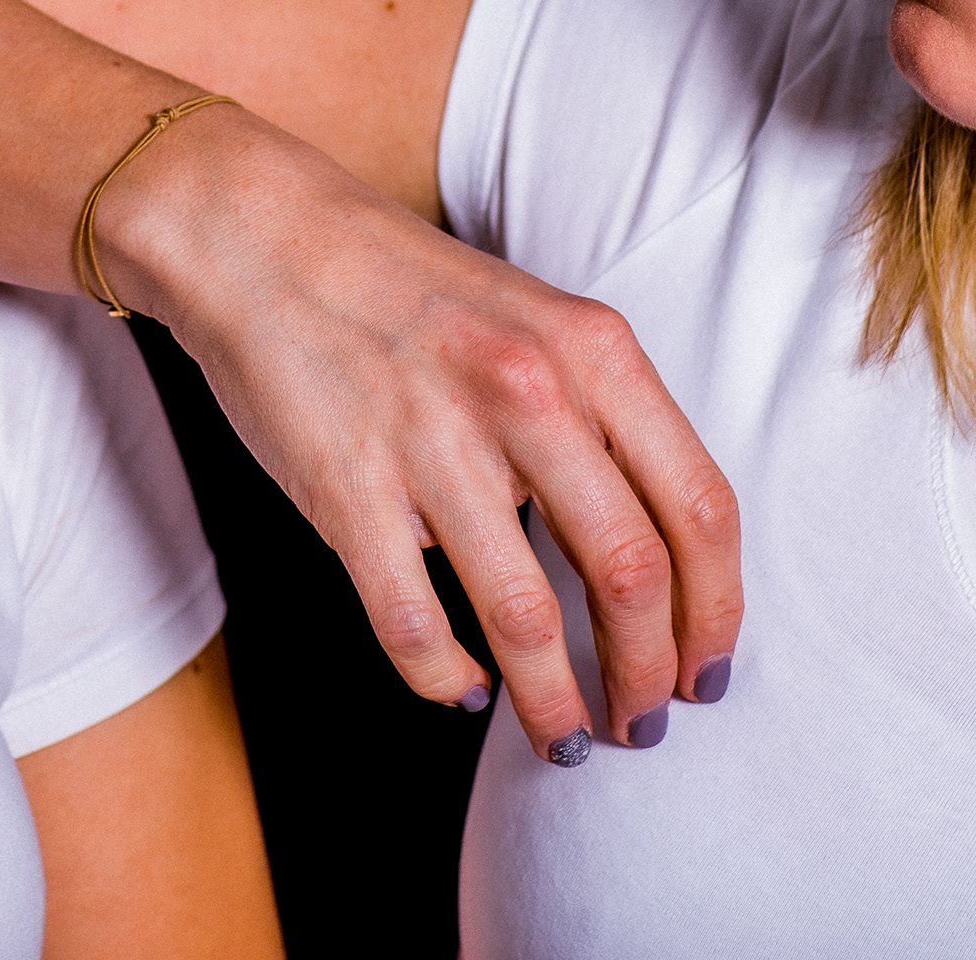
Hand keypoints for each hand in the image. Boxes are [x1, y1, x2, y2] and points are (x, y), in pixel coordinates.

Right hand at [108, 106, 742, 763]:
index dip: (718, 611)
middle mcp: (527, 391)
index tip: (707, 670)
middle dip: (648, 677)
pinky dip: (445, 678)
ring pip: (525, 620)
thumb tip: (659, 564)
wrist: (257, 235)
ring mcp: (432, 442)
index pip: (699, 508)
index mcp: (591, 350)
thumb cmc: (404, 287)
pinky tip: (461, 687)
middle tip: (641, 724)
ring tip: (565, 739)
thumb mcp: (536, 319)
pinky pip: (413, 624)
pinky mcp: (347, 488)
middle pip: (631, 576)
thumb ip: (603, 418)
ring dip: (557, 705)